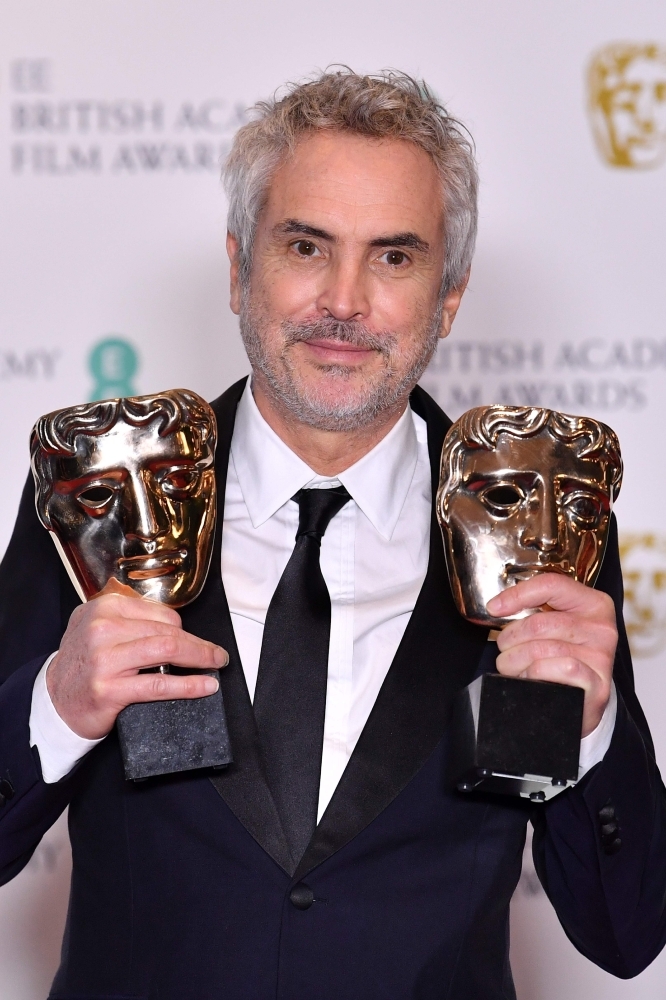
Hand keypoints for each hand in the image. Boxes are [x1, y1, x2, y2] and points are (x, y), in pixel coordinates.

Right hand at [47, 580, 227, 739]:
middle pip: (168, 631)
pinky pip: (159, 685)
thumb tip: (177, 626)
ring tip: (215, 665)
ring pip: (167, 651)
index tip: (198, 638)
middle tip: (216, 654)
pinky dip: (189, 685)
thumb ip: (131, 620)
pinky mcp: (110, 689)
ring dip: (200, 658)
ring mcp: (105, 660)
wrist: (54, 701)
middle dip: (199, 644)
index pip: (161, 613)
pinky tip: (204, 686)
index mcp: (104, 608)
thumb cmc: (84, 664)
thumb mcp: (98, 628)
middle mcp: (102, 629)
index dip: (185, 628)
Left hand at [486, 574, 616, 736]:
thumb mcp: (555, 625)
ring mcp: (602, 658)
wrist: (581, 701)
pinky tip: (530, 678)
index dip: (517, 595)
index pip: (551, 585)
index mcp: (593, 604)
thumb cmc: (562, 658)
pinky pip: (555, 670)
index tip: (494, 608)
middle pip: (539, 623)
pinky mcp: (597, 686)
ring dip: (515, 660)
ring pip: (541, 650)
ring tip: (513, 666)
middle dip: (510, 638)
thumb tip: (497, 606)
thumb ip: (535, 609)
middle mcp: (602, 628)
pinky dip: (534, 675)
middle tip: (504, 648)